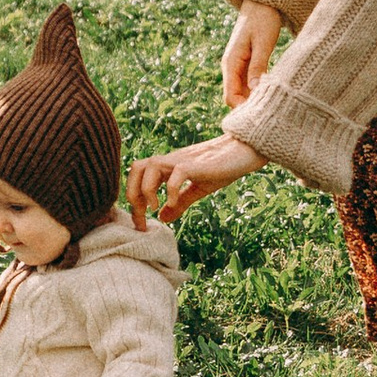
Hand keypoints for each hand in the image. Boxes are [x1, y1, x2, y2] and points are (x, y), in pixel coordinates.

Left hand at [126, 136, 261, 228]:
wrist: (244, 152)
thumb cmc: (222, 168)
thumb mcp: (198, 189)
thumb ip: (180, 202)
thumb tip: (163, 218)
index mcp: (168, 167)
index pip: (138, 177)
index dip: (133, 201)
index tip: (139, 224)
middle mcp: (170, 161)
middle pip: (136, 168)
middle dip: (132, 195)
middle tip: (141, 219)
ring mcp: (182, 160)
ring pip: (149, 166)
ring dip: (146, 190)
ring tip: (154, 208)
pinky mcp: (196, 164)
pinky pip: (176, 173)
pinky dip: (170, 190)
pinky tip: (173, 203)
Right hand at [222, 2, 282, 108]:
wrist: (262, 1)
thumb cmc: (263, 19)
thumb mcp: (263, 43)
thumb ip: (258, 66)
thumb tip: (255, 90)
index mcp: (231, 63)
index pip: (230, 97)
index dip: (243, 110)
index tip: (262, 116)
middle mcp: (231, 67)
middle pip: (235, 98)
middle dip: (248, 108)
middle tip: (270, 115)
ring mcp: (238, 66)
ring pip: (242, 92)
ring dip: (254, 100)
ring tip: (273, 107)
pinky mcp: (246, 63)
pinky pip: (248, 84)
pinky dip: (257, 91)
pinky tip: (272, 93)